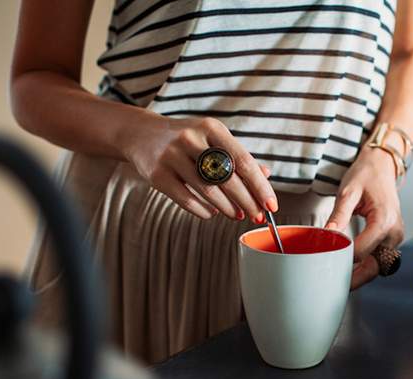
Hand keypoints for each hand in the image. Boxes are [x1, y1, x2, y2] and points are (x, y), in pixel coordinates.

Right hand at [123, 115, 276, 220]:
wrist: (141, 134)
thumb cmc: (187, 139)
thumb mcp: (213, 139)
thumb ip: (238, 156)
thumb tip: (266, 176)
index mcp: (211, 128)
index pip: (243, 161)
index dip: (260, 186)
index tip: (272, 204)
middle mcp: (191, 139)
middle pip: (228, 178)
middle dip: (247, 202)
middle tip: (257, 216)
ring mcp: (172, 156)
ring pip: (208, 190)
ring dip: (228, 208)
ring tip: (238, 215)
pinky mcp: (157, 174)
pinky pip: (186, 199)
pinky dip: (204, 210)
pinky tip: (214, 213)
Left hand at [326, 146, 404, 288]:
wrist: (382, 166)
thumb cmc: (366, 174)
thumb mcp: (348, 191)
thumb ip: (339, 215)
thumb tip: (327, 234)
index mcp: (384, 220)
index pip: (362, 251)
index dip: (343, 259)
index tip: (325, 262)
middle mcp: (394, 233)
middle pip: (375, 266)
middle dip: (356, 278)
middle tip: (334, 287)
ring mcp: (395, 237)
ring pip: (378, 266)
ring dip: (361, 275)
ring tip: (340, 280)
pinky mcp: (392, 239)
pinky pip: (380, 258)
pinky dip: (366, 266)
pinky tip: (350, 270)